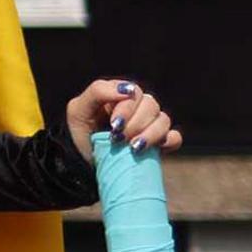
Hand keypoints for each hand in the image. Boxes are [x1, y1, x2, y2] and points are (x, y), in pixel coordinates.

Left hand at [65, 78, 180, 151]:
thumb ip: (98, 91)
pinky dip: (167, 141)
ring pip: (163, 120)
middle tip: (119, 138)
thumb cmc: (80, 133)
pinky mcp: (158, 143)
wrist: (84, 162)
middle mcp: (137, 107)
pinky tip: (153, 148)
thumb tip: (127, 89)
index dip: (127, 108)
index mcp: (119, 96)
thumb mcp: (78, 110)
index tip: (114, 125)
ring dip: (150, 134)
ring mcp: (149, 125)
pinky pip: (174, 137)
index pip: (134, 92)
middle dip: (136, 123)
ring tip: (133, 147)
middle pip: (151, 105)